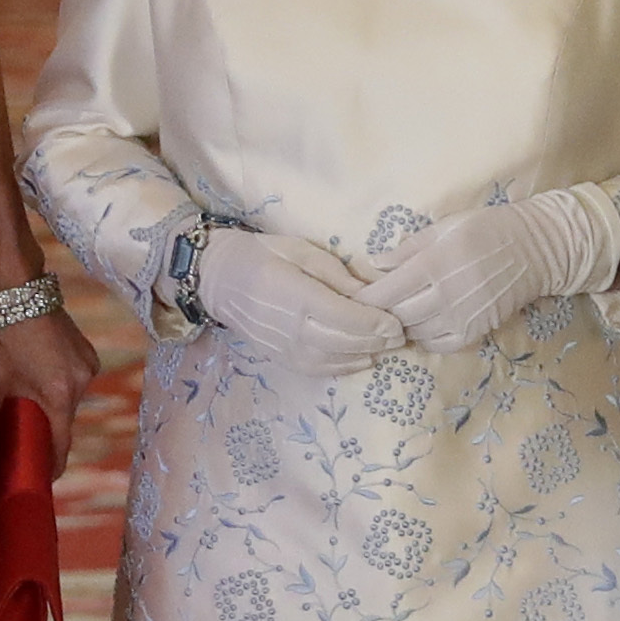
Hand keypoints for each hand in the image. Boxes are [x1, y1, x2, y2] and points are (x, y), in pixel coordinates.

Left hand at [0, 306, 100, 474]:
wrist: (21, 290)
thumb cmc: (3, 336)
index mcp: (58, 397)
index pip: (61, 445)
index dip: (51, 465)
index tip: (41, 477)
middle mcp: (80, 385)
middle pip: (66, 421)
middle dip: (48, 430)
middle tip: (26, 434)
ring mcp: (88, 366)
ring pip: (70, 399)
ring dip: (53, 403)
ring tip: (30, 399)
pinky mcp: (87, 352)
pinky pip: (73, 379)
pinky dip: (59, 383)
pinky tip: (40, 374)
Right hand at [198, 230, 406, 378]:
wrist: (219, 278)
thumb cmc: (263, 254)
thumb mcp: (301, 250)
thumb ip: (336, 274)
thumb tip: (370, 293)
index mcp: (296, 295)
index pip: (346, 317)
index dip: (376, 323)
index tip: (397, 322)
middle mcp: (291, 327)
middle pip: (344, 342)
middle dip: (377, 341)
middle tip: (401, 335)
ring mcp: (284, 348)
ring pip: (334, 360)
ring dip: (365, 356)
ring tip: (386, 346)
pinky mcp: (280, 359)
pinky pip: (318, 370)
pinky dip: (344, 367)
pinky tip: (361, 359)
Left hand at [356, 190, 619, 350]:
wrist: (533, 249)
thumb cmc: (485, 229)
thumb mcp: (444, 227)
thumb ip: (408, 248)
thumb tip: (375, 263)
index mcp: (433, 264)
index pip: (385, 293)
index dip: (365, 299)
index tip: (353, 298)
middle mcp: (445, 294)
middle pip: (396, 316)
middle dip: (379, 314)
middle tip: (370, 309)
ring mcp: (462, 316)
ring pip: (415, 332)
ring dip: (401, 326)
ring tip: (395, 315)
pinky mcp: (476, 331)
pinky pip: (438, 344)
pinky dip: (424, 338)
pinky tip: (422, 324)